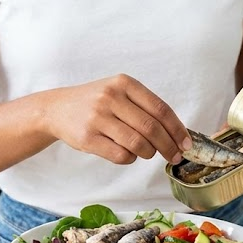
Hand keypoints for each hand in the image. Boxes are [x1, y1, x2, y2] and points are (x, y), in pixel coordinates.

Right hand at [45, 74, 190, 165]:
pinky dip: (130, 158)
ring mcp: (97, 118)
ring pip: (137, 144)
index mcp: (124, 83)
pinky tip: (128, 154)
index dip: (177, 129)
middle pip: (151, 128)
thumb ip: (144, 107)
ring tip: (147, 153)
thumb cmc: (95, 103)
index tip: (186, 143)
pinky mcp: (87, 138)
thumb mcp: (118, 92)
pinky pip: (120, 155)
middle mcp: (110, 97)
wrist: (57, 109)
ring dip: (148, 153)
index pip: (160, 109)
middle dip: (168, 146)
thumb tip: (177, 133)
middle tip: (174, 156)